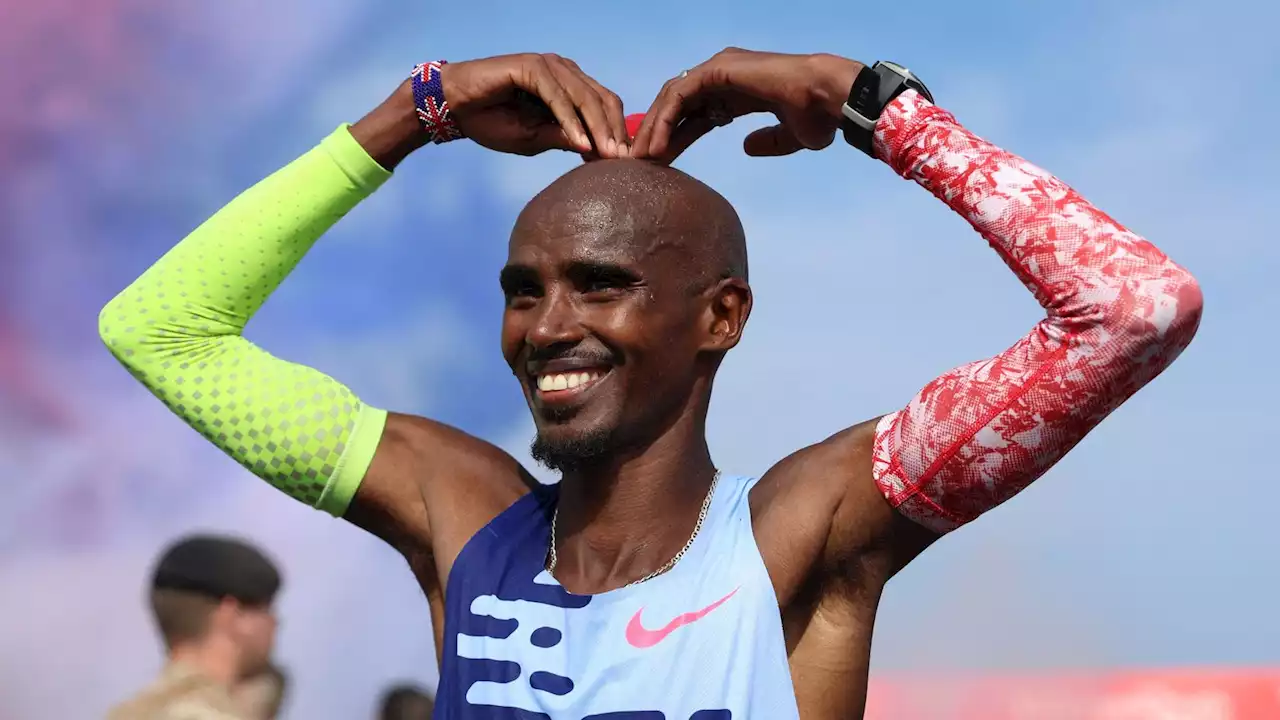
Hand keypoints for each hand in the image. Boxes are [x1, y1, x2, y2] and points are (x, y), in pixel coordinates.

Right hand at [443, 53, 628, 157]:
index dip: (616, 133)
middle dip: (614, 132)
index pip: (605, 106)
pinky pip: (558, 96)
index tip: (625, 163)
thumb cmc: (493, 121)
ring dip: (597, 128)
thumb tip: (599, 152)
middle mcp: (564, 72)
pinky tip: (579, 143)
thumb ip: (565, 139)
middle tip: (622, 161)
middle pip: (602, 100)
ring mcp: (550, 66)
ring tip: (606, 155)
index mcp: (569, 86)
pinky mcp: (532, 66)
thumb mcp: (536, 139)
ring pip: (584, 97)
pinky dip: (570, 121)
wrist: (455, 108)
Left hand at [630, 49, 862, 163]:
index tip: (661, 164)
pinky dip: (665, 119)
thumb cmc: (817, 117)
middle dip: (657, 133)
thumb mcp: (787, 136)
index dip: (676, 138)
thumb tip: (746, 148)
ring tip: (642, 159)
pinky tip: (656, 146)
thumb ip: (767, 142)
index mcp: (737, 91)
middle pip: (678, 105)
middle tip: (641, 164)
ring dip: (654, 128)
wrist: (828, 99)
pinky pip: (680, 95)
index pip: (694, 114)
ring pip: (673, 98)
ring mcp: (719, 69)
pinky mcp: (718, 69)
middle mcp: (724, 75)